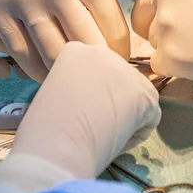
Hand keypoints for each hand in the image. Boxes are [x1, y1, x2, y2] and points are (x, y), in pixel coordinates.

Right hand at [0, 0, 129, 82]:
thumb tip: (99, 27)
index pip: (113, 32)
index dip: (121, 54)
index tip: (121, 63)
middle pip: (86, 50)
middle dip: (99, 69)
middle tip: (102, 79)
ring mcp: (24, 1)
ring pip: (50, 56)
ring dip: (66, 73)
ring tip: (73, 80)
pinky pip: (17, 49)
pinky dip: (33, 66)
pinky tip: (42, 74)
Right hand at [0, 42, 160, 192]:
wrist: (56, 142)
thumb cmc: (44, 126)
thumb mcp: (54, 93)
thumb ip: (75, 87)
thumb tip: (93, 102)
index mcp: (74, 50)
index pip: (93, 73)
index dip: (86, 98)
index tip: (74, 113)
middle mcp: (102, 52)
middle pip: (116, 80)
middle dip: (109, 102)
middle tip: (91, 125)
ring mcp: (127, 70)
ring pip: (134, 99)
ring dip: (123, 117)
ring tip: (100, 133)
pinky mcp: (146, 92)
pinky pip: (148, 118)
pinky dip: (134, 135)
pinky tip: (113, 138)